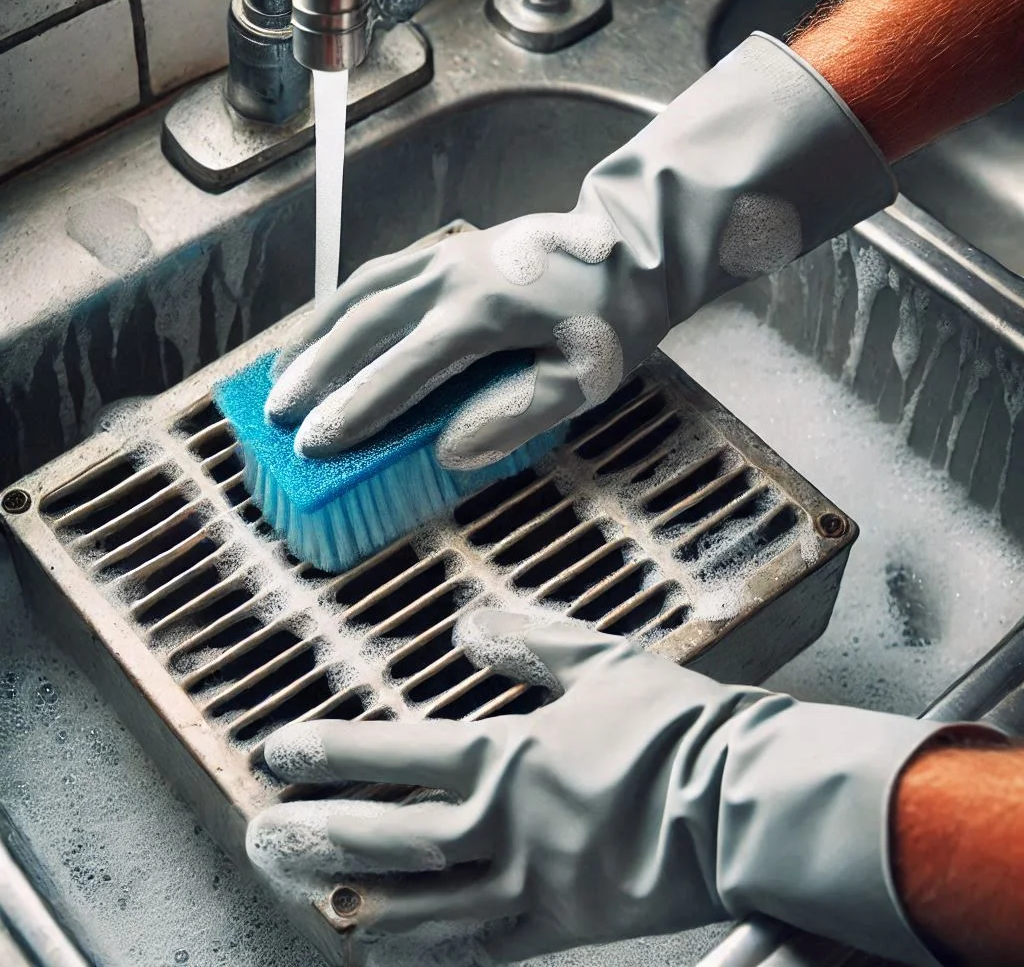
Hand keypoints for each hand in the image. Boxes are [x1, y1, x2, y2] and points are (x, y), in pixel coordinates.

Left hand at [247, 609, 944, 965]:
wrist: (745, 801)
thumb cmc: (675, 725)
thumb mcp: (600, 662)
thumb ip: (527, 644)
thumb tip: (465, 628)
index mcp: (508, 758)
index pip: (397, 755)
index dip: (332, 752)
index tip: (279, 750)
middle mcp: (505, 827)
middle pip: (393, 837)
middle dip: (322, 834)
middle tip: (264, 837)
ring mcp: (533, 883)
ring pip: (429, 901)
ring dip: (365, 899)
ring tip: (314, 902)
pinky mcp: (567, 922)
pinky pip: (491, 939)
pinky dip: (441, 944)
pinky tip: (405, 945)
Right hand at [264, 212, 665, 464]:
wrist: (632, 246)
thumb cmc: (612, 318)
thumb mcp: (582, 379)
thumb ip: (516, 414)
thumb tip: (446, 446)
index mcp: (482, 314)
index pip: (400, 369)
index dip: (353, 409)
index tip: (313, 443)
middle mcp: (448, 277)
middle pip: (362, 325)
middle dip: (314, 372)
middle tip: (277, 414)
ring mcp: (443, 255)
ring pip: (359, 292)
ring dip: (316, 333)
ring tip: (281, 371)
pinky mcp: (446, 249)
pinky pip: (378, 274)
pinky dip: (342, 303)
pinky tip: (326, 327)